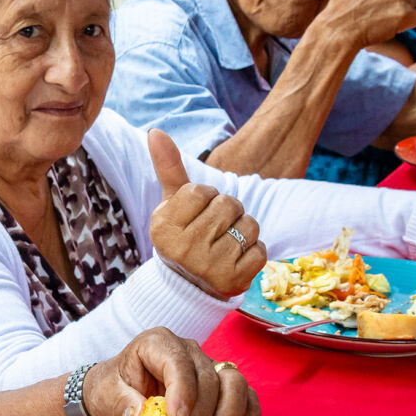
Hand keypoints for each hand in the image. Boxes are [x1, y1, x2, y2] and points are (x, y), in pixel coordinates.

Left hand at [82, 327, 261, 415]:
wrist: (119, 399)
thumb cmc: (113, 393)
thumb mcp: (107, 398)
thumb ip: (124, 405)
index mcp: (157, 343)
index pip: (178, 361)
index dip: (182, 390)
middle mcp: (187, 350)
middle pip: (208, 377)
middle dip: (201, 414)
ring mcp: (208, 367)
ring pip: (234, 383)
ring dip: (228, 415)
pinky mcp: (221, 388)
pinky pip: (245, 397)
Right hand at [146, 130, 267, 298]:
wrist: (188, 284)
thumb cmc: (184, 233)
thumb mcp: (172, 202)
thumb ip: (168, 167)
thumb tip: (155, 131)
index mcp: (164, 227)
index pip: (202, 191)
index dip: (206, 197)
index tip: (197, 214)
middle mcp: (183, 250)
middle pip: (228, 205)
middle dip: (228, 211)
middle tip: (214, 229)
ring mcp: (208, 268)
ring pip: (248, 226)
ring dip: (244, 230)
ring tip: (226, 243)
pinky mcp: (233, 282)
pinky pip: (260, 250)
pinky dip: (254, 251)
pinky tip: (236, 258)